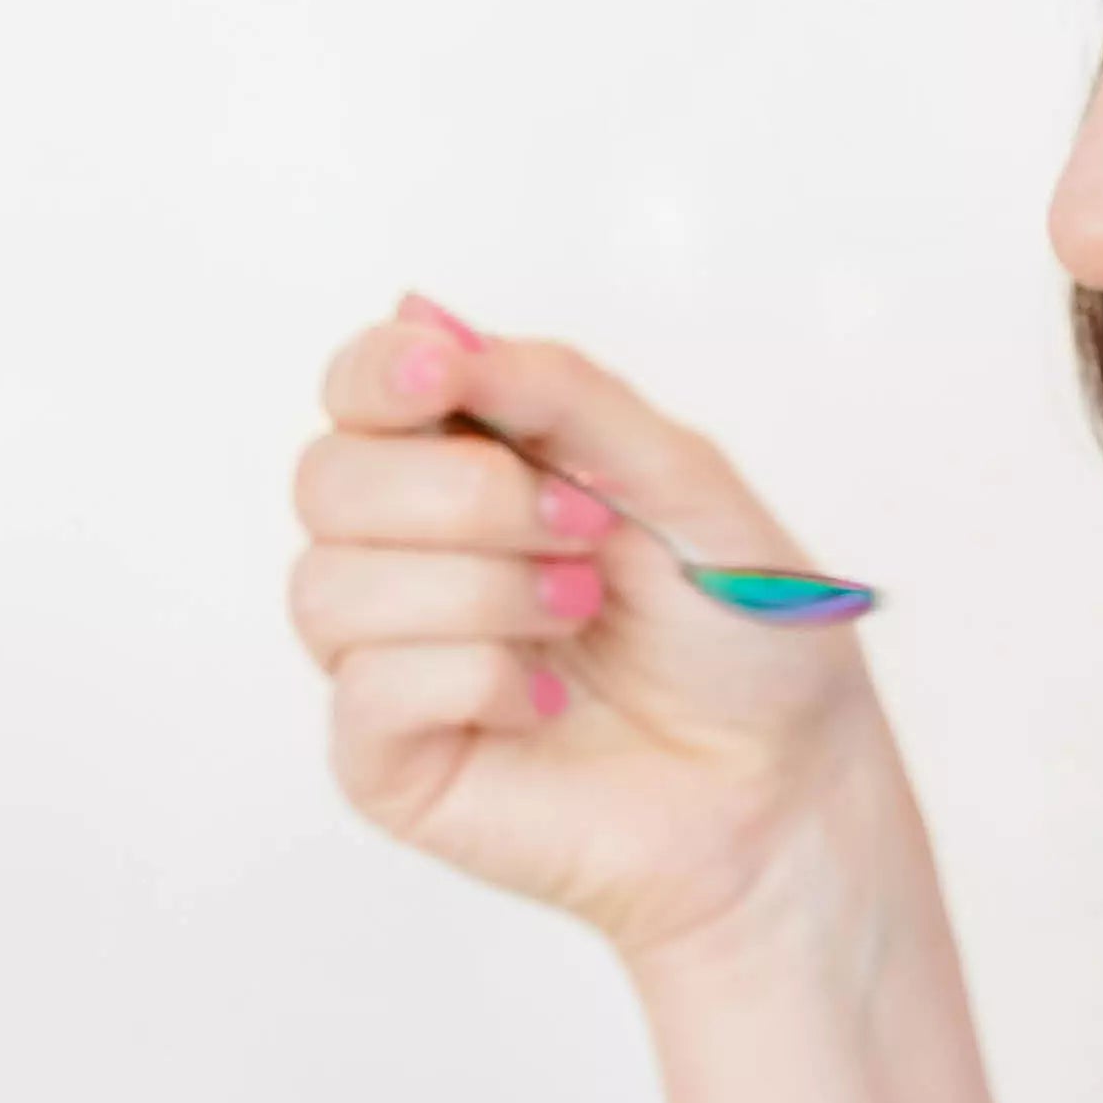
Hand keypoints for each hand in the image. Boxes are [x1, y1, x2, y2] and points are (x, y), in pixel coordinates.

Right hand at [289, 296, 905, 964]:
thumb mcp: (675, 474)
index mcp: (466, 468)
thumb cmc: (738, 638)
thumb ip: (560, 394)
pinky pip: (368, 690)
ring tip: (578, 614)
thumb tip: (426, 319)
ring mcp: (387, 663)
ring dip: (477, 592)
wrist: (778, 784)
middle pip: (324, 481)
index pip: (354, 393)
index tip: (449, 377)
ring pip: (329, 588)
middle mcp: (407, 558)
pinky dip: (474, 680)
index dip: (378, 374)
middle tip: (581, 532)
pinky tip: (544, 704)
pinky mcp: (385, 762)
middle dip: (459, 497)